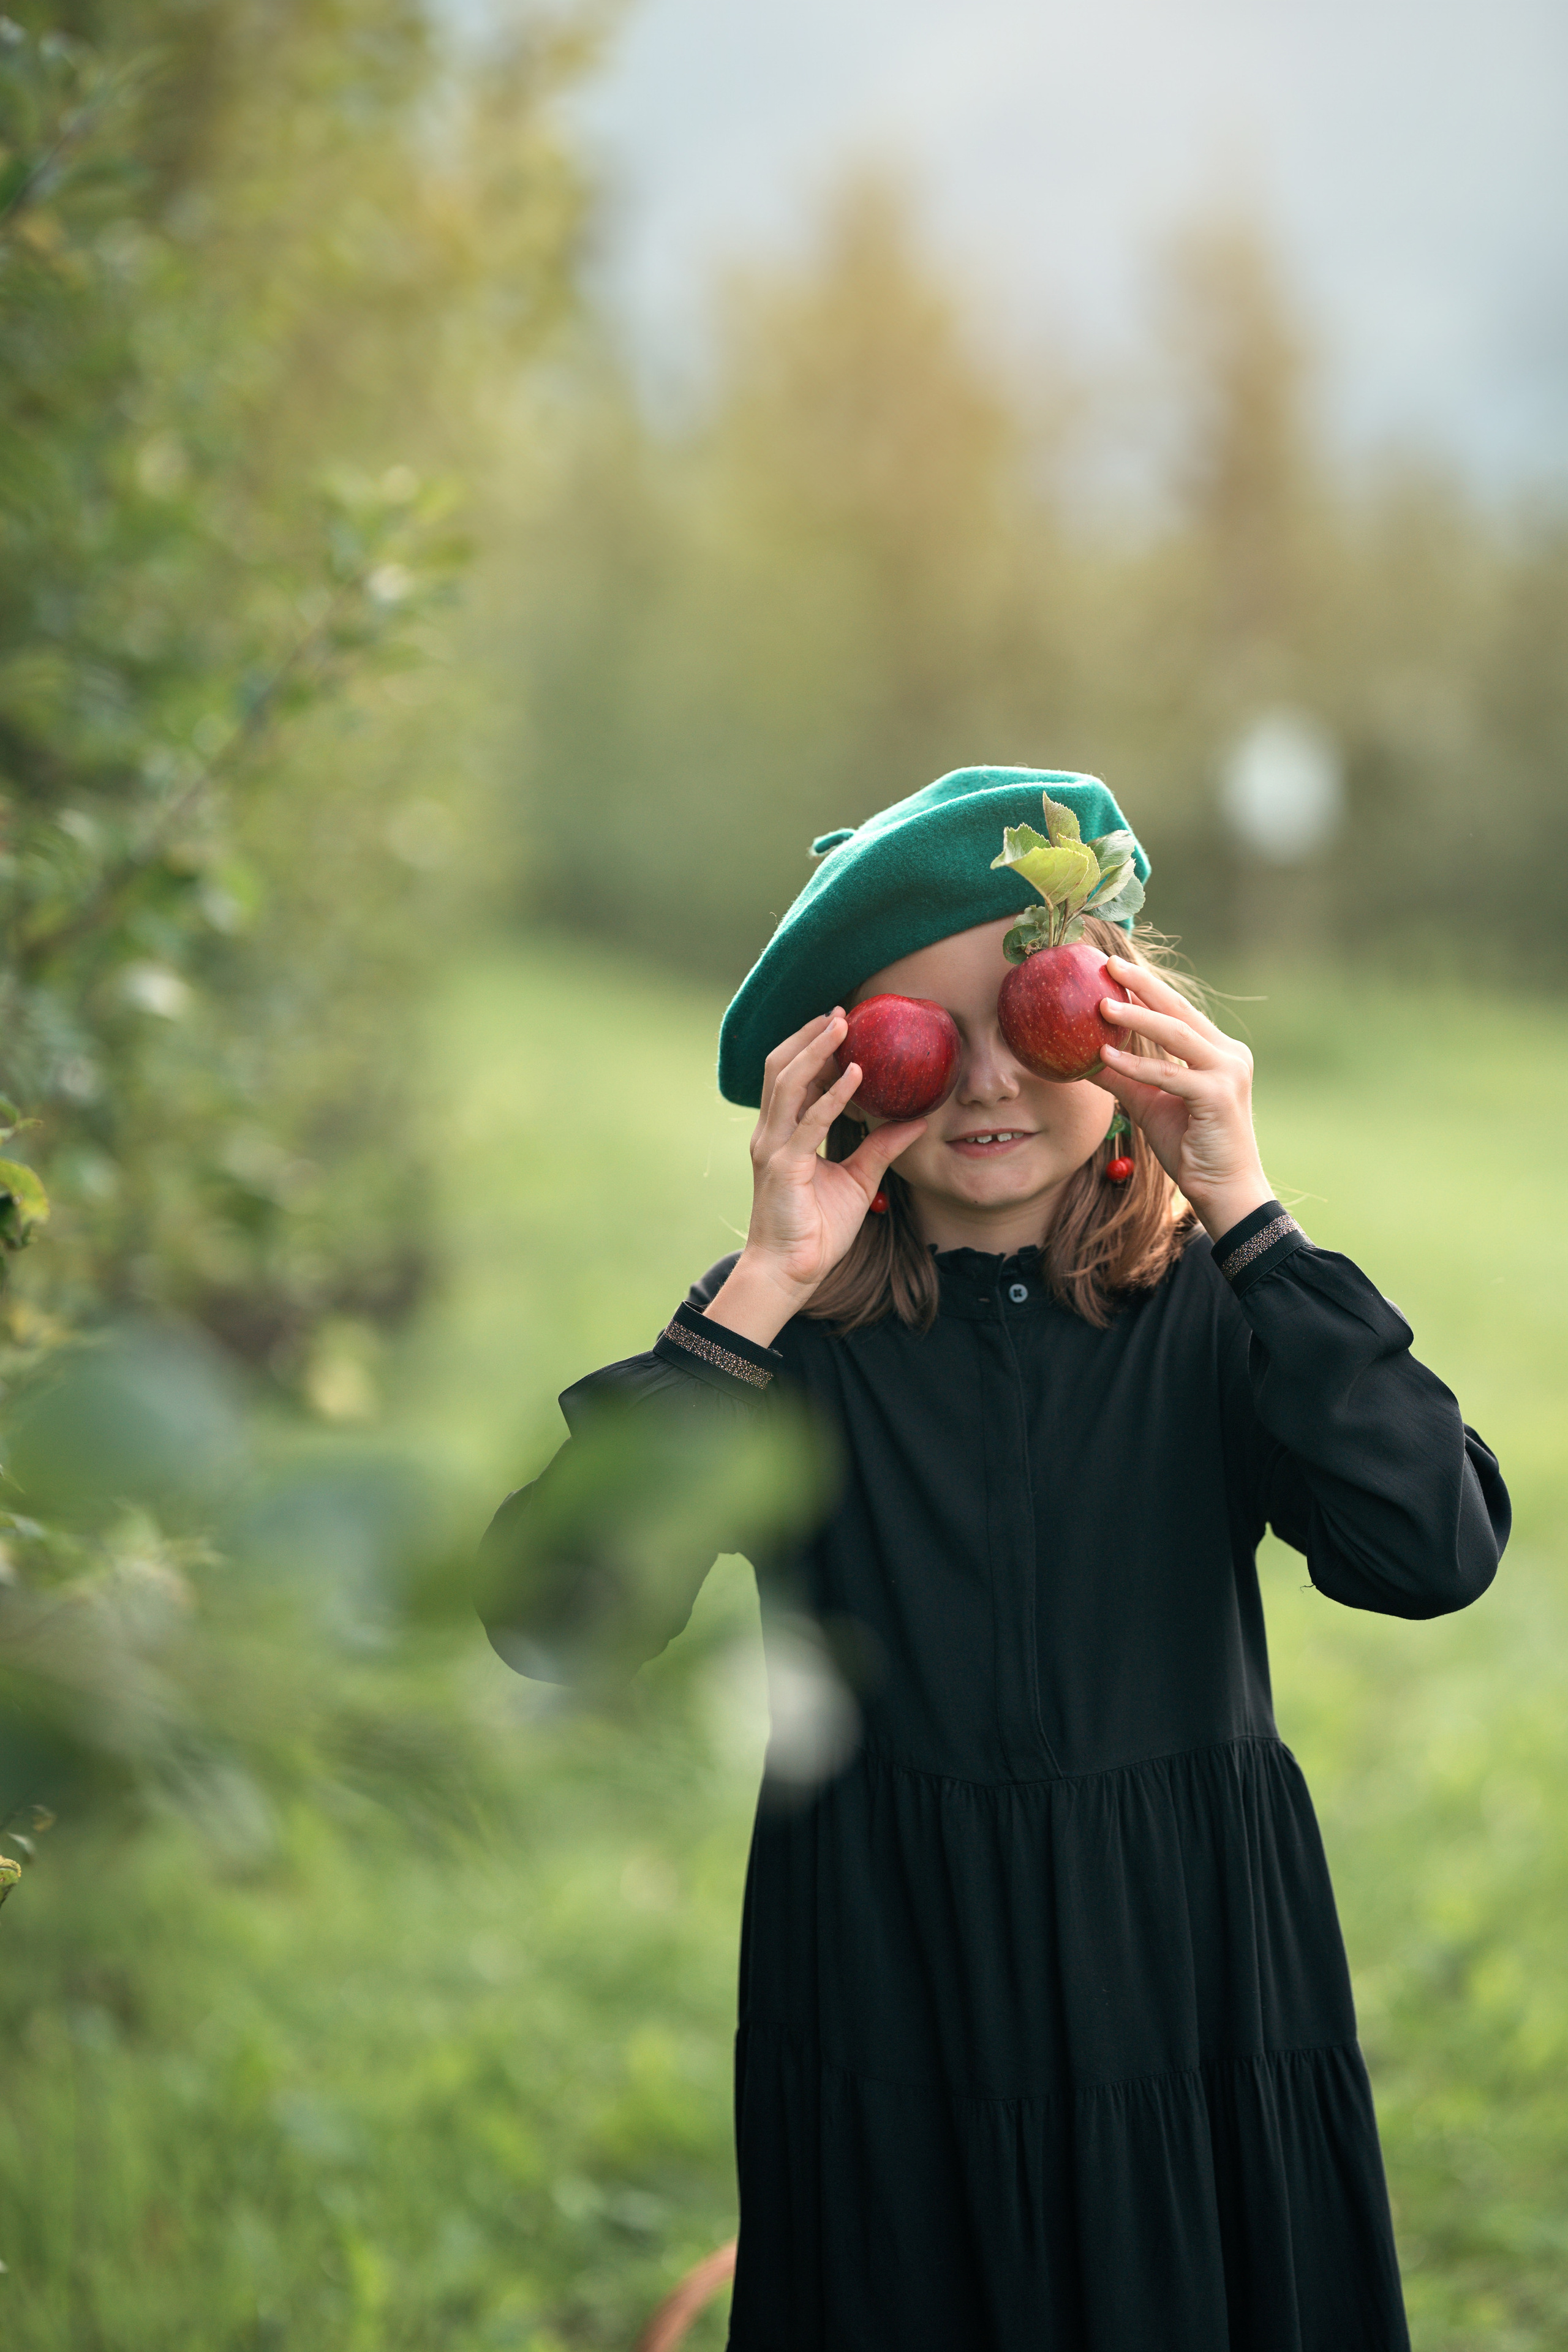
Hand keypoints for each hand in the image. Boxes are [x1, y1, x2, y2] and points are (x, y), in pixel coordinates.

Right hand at [705, 1012, 925, 1346]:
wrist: (791, 1272)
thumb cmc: (817, 1230)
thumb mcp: (858, 1180)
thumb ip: (881, 1148)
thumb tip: (917, 1121)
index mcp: (783, 1134)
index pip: (791, 1077)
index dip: (811, 1047)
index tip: (841, 1023)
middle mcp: (771, 1133)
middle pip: (781, 1067)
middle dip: (808, 1036)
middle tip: (842, 1012)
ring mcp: (773, 1148)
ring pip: (787, 1082)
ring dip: (816, 1050)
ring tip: (843, 1025)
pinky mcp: (783, 1167)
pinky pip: (810, 1122)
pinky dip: (833, 1096)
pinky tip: (856, 1075)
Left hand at [1092, 958, 1272, 1240]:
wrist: (1224, 1190)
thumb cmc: (1192, 1149)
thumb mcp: (1150, 1106)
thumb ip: (1125, 1080)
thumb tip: (1086, 1060)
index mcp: (1218, 1053)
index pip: (1178, 1012)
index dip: (1147, 989)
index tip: (1115, 970)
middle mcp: (1229, 1055)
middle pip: (1179, 1010)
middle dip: (1143, 985)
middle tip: (1109, 965)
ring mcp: (1227, 1072)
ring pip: (1175, 1034)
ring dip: (1136, 1018)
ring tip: (1101, 1004)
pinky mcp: (1218, 1095)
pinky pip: (1169, 1074)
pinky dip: (1136, 1065)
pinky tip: (1106, 1056)